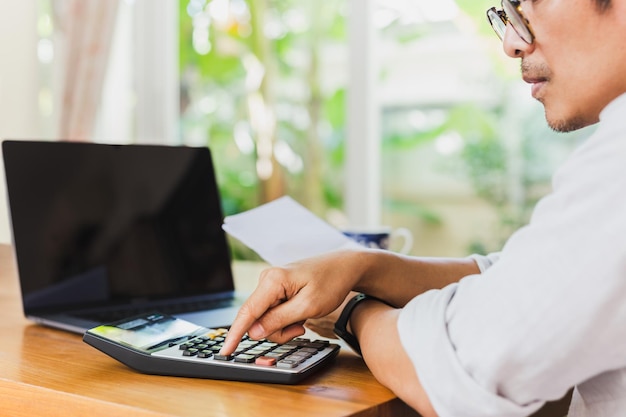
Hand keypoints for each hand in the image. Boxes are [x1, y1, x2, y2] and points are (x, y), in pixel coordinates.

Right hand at [220, 250, 365, 354]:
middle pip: (258, 319)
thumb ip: (279, 320)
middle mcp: (267, 280)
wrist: (343, 267)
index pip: (248, 312)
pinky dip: (286, 319)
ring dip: (284, 326)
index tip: (225, 352)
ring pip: (266, 319)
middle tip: (301, 327)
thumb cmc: (330, 283)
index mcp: (273, 281)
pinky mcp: (276, 289)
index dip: (235, 334)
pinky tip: (300, 313)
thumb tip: (253, 332)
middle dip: (278, 330)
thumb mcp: (308, 307)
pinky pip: (273, 312)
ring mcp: (270, 284)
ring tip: (304, 318)